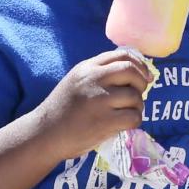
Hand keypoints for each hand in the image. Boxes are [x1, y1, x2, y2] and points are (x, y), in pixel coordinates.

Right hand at [38, 49, 153, 159]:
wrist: (44, 134)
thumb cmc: (63, 110)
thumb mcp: (76, 81)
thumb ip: (99, 73)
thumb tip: (134, 71)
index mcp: (87, 68)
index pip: (122, 55)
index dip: (139, 65)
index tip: (144, 76)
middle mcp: (94, 79)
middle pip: (131, 71)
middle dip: (141, 83)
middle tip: (137, 96)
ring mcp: (100, 99)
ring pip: (135, 96)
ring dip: (137, 106)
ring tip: (126, 113)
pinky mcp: (105, 121)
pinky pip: (134, 117)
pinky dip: (134, 121)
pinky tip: (124, 124)